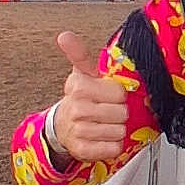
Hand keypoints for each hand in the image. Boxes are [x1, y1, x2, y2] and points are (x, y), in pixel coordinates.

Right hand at [52, 31, 129, 163]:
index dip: (118, 95)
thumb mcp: (82, 74)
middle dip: (120, 113)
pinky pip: (112, 148)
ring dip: (117, 129)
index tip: (109, 94)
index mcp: (79, 86)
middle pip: (122, 113)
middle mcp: (77, 108)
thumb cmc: (80, 98)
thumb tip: (64, 35)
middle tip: (108, 110)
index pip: (118, 92)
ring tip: (105, 124)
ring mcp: (79, 130)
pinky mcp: (82, 150)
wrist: (63, 126)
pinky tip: (103, 138)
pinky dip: (113, 145)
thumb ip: (78, 53)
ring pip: (119, 131)